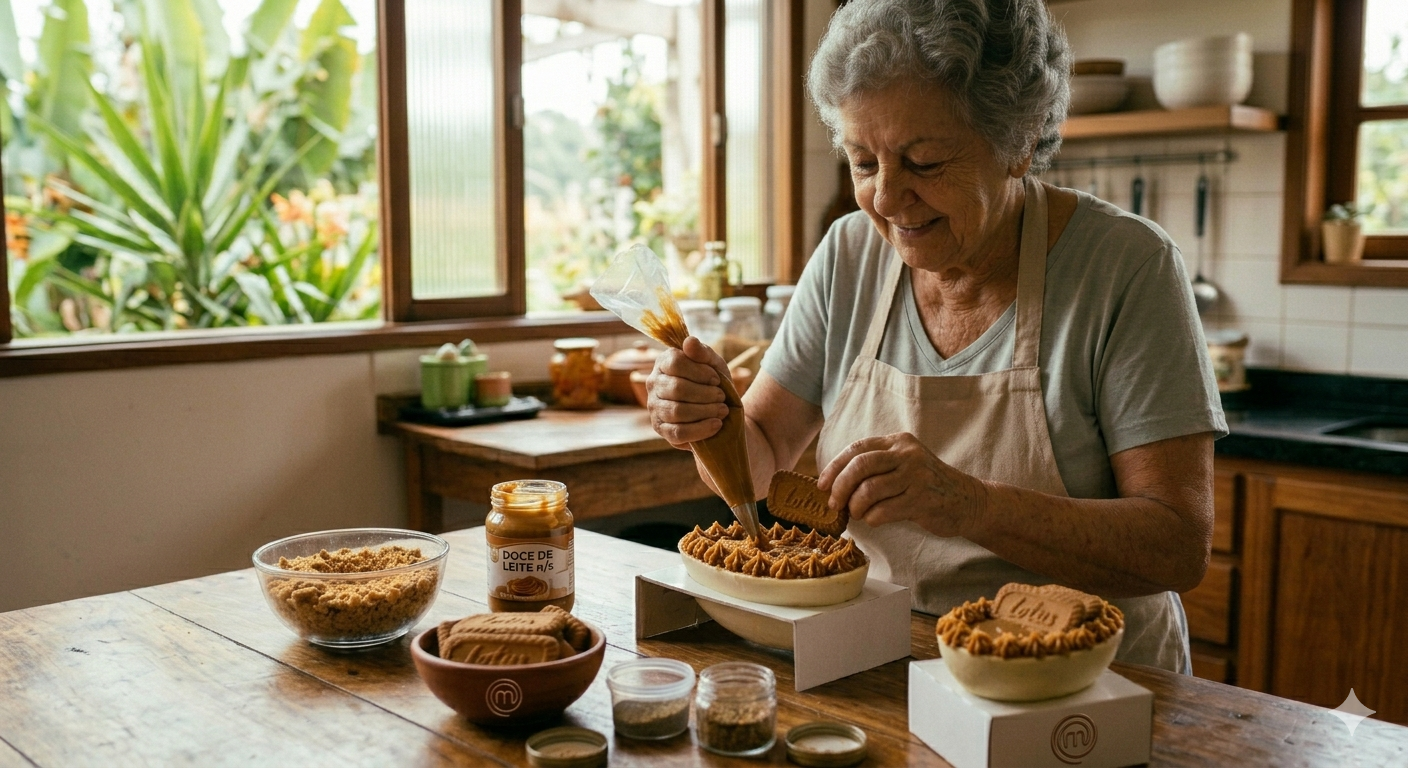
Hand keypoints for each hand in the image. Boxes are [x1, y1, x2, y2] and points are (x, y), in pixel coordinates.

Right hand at [647, 336, 731, 447]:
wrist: (719, 411)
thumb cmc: (713, 383)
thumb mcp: (714, 364)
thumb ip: (703, 352)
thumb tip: (689, 341)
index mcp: (664, 362)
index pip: (675, 362)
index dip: (699, 372)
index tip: (716, 379)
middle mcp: (653, 384)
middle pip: (677, 388)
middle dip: (705, 394)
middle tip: (721, 397)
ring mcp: (654, 408)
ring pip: (677, 411)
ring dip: (705, 411)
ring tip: (722, 410)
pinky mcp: (661, 429)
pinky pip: (678, 432)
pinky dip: (700, 429)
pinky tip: (716, 424)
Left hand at [817, 433, 986, 535]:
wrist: (968, 501)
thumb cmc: (926, 486)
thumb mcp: (903, 465)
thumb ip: (874, 468)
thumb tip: (832, 483)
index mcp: (898, 442)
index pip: (857, 448)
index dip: (834, 467)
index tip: (821, 484)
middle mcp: (908, 454)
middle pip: (861, 465)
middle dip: (840, 486)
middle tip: (833, 503)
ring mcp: (917, 476)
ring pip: (870, 489)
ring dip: (856, 506)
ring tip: (857, 514)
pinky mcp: (923, 500)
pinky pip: (884, 510)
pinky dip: (872, 519)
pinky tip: (874, 520)